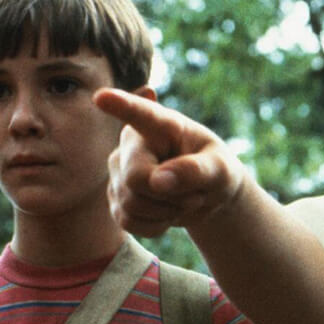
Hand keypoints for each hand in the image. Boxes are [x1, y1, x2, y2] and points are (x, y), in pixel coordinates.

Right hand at [96, 88, 244, 236]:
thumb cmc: (217, 171)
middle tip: (196, 193)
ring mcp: (118, 170)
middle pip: (135, 178)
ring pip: (131, 203)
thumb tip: (157, 181)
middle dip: (170, 196)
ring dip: (166, 212)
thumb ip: (196, 170)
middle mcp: (132, 143)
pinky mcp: (115, 196)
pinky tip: (167, 213)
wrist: (208, 195)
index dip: (120, 105)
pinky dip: (155, 226)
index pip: (140, 113)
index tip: (102, 97)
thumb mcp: (221, 170)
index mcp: (161, 125)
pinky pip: (128, 222)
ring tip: (182, 200)